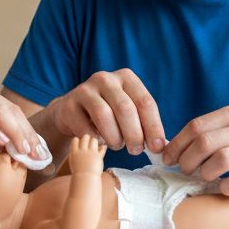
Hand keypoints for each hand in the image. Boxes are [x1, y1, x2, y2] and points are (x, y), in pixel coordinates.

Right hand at [43, 69, 165, 154]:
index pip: (145, 101)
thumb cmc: (108, 114)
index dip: (153, 127)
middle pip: (125, 108)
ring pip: (104, 116)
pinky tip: (99, 142)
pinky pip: (85, 128)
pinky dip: (96, 141)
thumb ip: (143, 123)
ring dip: (115, 138)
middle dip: (134, 134)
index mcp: (126, 77)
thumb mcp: (127, 111)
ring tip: (117, 145)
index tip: (157, 148)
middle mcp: (105, 79)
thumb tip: (159, 146)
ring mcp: (85, 90)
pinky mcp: (69, 105)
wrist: (72, 112)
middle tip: (136, 150)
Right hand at [66, 133, 105, 175]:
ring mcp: (91, 153)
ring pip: (94, 140)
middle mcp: (82, 151)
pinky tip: (102, 149)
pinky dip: (103, 148)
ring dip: (94, 142)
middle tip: (88, 145)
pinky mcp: (98, 156)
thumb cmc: (79, 172)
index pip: (75, 139)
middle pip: (85, 137)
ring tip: (95, 147)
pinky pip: (102, 148)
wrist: (85, 180)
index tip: (80, 146)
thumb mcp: (74, 161)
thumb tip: (83, 144)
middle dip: (87, 139)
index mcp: (74, 152)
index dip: (78, 141)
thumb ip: (78, 152)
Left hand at [166, 105, 228, 196]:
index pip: (196, 126)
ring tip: (204, 178)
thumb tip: (168, 145)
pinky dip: (225, 188)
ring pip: (220, 160)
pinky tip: (223, 188)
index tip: (167, 158)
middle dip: (187, 160)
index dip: (177, 144)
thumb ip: (210, 132)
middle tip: (184, 170)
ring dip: (205, 173)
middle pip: (204, 143)